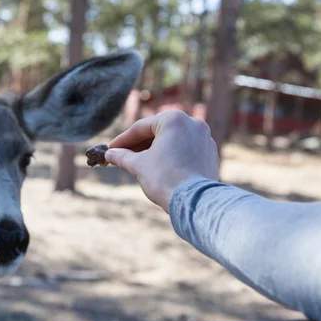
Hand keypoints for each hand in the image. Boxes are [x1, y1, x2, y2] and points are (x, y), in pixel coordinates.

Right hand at [105, 110, 219, 212]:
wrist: (194, 201)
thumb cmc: (165, 179)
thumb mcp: (138, 165)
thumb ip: (122, 156)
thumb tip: (109, 154)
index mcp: (174, 119)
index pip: (141, 128)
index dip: (122, 140)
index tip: (110, 150)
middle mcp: (192, 123)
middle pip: (158, 132)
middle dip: (139, 145)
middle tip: (123, 156)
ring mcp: (205, 138)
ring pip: (173, 141)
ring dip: (156, 150)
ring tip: (141, 164)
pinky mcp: (211, 154)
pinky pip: (186, 151)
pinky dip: (173, 156)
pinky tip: (162, 168)